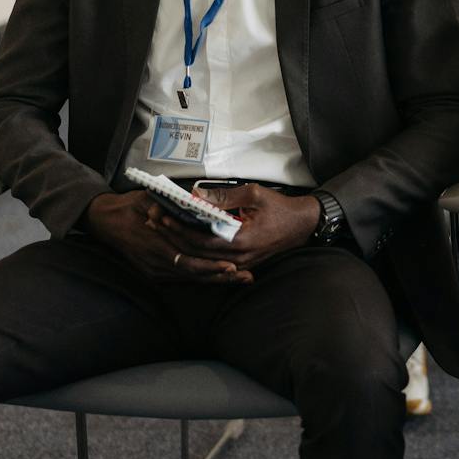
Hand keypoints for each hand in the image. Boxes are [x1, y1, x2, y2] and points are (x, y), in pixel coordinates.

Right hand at [83, 191, 247, 283]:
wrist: (105, 221)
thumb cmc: (128, 207)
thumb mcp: (150, 198)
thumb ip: (172, 204)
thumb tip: (196, 201)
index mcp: (155, 245)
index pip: (189, 260)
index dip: (211, 265)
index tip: (232, 264)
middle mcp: (155, 263)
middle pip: (194, 274)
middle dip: (221, 276)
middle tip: (246, 275)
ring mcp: (154, 270)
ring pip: (190, 278)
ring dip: (215, 279)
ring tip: (240, 278)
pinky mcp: (154, 273)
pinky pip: (182, 278)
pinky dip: (201, 277)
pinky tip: (219, 277)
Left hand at [149, 183, 322, 273]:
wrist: (304, 225)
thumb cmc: (282, 210)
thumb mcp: (254, 195)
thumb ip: (225, 196)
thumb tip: (198, 194)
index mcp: (242, 241)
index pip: (201, 239)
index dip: (180, 228)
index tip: (163, 215)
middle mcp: (239, 257)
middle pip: (196, 252)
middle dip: (173, 236)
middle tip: (154, 221)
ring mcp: (240, 263)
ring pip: (201, 258)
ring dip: (180, 243)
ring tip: (162, 228)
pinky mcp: (240, 262)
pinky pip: (212, 259)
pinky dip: (194, 249)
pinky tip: (181, 239)